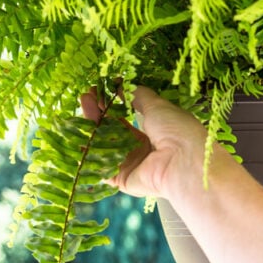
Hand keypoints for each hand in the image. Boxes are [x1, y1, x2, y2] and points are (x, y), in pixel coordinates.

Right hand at [80, 86, 209, 198]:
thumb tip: (121, 83)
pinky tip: (78, 135)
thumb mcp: (157, 105)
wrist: (184, 161)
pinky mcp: (122, 179)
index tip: (97, 89)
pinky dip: (88, 153)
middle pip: (112, 130)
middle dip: (98, 112)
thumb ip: (137, 95)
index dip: (110, 104)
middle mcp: (140, 148)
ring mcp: (130, 164)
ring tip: (82, 106)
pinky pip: (101, 167)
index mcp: (152, 131)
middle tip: (85, 96)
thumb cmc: (177, 130)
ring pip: (104, 145)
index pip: (125, 117)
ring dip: (91, 126)